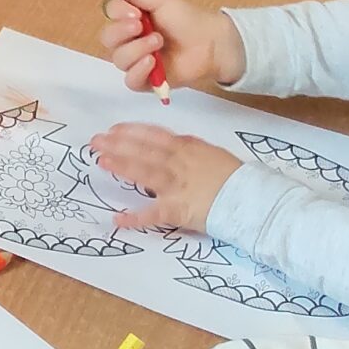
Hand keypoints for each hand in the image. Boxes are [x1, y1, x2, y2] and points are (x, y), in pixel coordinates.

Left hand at [89, 124, 240, 232]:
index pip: (155, 136)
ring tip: (101, 161)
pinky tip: (117, 219)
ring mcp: (178, 185)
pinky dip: (135, 218)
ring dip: (122, 166)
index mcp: (189, 148)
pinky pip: (153, 215)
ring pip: (145, 173)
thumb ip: (191, 149)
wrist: (253, 199)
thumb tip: (175, 143)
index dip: (132, 132)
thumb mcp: (213, 154)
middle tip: (95, 142)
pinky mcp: (179, 209)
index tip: (114, 129)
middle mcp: (180, 163)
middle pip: (144, 150)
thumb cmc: (235, 177)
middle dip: (118, 144)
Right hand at [97, 0, 244, 91]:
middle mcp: (130, 39)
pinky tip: (151, 62)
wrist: (211, 42)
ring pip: (119, 59)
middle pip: (108, 39)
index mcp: (132, 18)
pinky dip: (138, 71)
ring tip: (158, 42)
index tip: (136, 12)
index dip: (118, 13)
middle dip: (122, 32)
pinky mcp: (146, 80)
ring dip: (136, 49)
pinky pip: (130, 80)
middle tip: (140, 25)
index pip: (110, 15)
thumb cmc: (188, 19)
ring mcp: (136, 61)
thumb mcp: (162, 1)